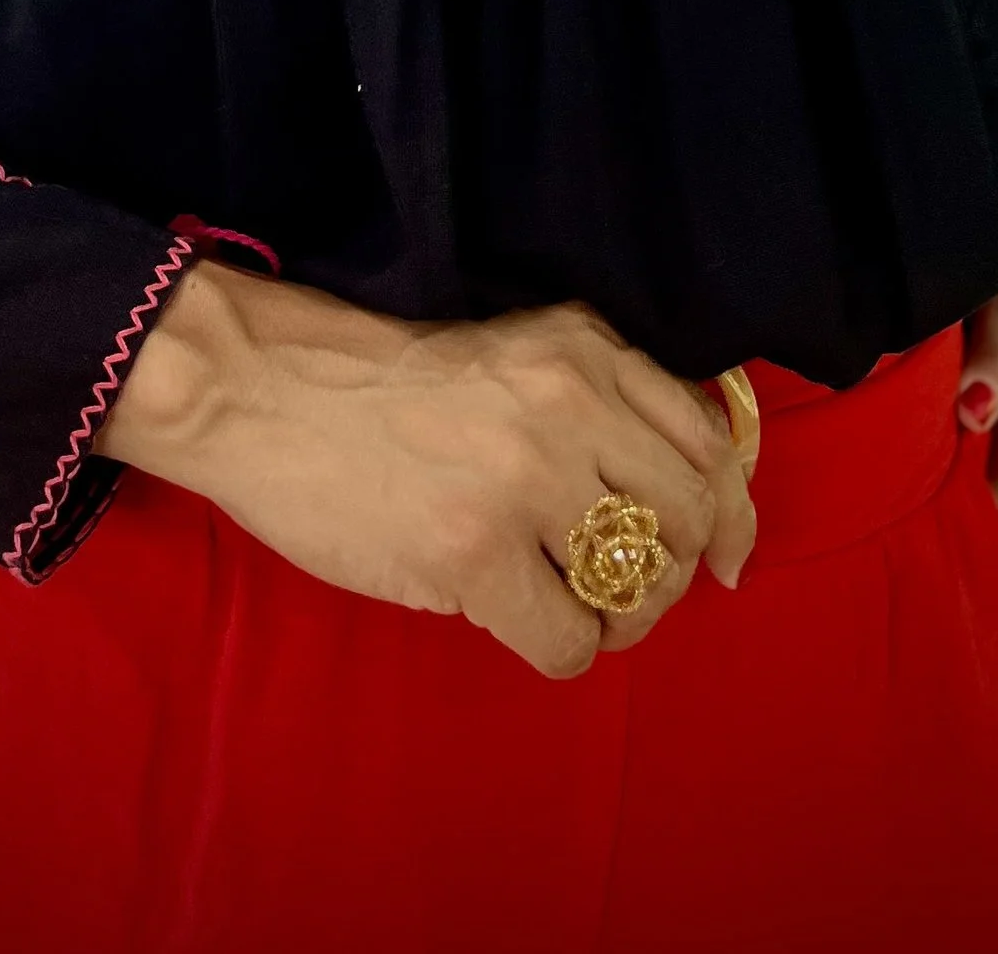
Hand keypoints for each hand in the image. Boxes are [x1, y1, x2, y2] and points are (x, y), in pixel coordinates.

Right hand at [97, 266, 756, 680]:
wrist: (267, 392)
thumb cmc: (386, 382)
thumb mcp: (515, 353)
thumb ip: (602, 400)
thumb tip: (698, 499)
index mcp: (583, 349)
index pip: (706, 440)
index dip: (730, 512)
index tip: (723, 553)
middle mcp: (570, 407)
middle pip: (689, 519)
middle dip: (675, 572)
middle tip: (625, 588)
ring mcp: (524, 483)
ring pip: (641, 587)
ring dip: (618, 617)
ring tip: (572, 606)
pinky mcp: (474, 555)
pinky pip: (572, 641)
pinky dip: (565, 647)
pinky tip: (525, 621)